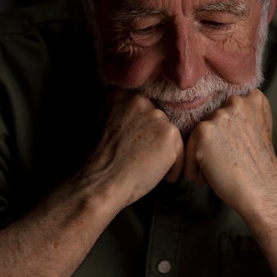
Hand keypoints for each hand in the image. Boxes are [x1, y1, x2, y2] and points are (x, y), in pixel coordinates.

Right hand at [81, 88, 184, 208]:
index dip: (141, 131)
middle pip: (157, 120)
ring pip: (168, 136)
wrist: (99, 182)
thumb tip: (136, 125)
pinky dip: (174, 168)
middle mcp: (139, 99)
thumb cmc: (96, 162)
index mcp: (120, 95)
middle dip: (153, 140)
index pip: (142, 110)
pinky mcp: (169, 134)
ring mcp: (155, 115)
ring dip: (163, 153)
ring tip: (149, 169)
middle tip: (141, 159)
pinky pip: (180, 152)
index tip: (134, 147)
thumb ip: (118, 116)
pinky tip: (161, 178)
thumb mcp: (100, 125)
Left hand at [183, 89, 276, 212]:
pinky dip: (191, 166)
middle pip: (211, 121)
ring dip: (200, 154)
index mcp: (253, 99)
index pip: (225, 110)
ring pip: (198, 135)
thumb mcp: (259, 131)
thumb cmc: (258, 168)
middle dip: (212, 143)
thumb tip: (217, 116)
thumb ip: (243, 116)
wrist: (262, 191)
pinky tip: (201, 179)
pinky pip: (187, 148)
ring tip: (211, 173)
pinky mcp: (204, 131)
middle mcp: (236, 102)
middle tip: (220, 165)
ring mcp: (219, 115)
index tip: (230, 152)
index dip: (225, 134)